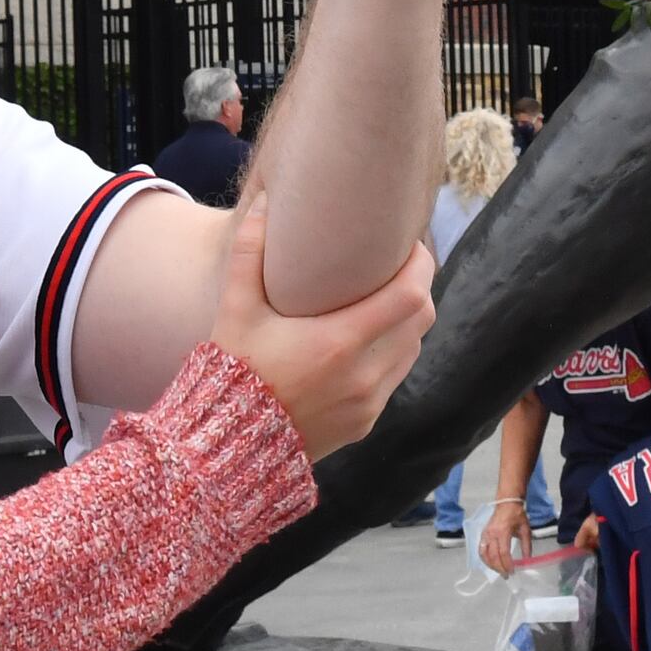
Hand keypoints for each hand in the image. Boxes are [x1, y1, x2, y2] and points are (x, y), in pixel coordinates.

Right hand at [208, 199, 434, 456]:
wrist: (229, 447)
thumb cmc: (232, 373)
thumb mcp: (235, 310)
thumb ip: (249, 253)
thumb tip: (267, 203)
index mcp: (340, 343)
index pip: (411, 295)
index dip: (420, 265)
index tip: (410, 246)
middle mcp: (364, 375)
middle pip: (421, 319)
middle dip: (417, 288)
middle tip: (397, 267)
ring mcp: (369, 403)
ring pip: (412, 350)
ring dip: (406, 323)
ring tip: (383, 302)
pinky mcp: (365, 423)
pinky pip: (394, 380)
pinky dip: (390, 355)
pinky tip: (365, 343)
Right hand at [479, 501, 531, 572]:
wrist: (507, 503)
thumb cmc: (516, 515)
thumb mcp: (525, 530)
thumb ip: (527, 546)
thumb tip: (527, 560)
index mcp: (503, 531)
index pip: (503, 552)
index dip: (507, 564)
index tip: (513, 571)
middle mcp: (492, 533)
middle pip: (493, 556)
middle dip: (499, 568)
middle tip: (506, 575)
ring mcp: (485, 534)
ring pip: (484, 554)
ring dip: (491, 565)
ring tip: (499, 571)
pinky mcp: (483, 534)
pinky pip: (481, 550)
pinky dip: (485, 559)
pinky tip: (491, 564)